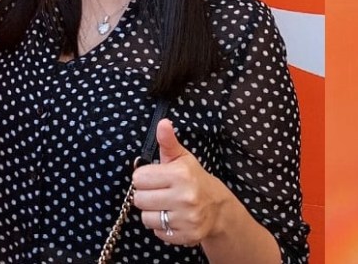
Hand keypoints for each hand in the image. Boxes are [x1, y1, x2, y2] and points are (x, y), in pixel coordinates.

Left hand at [133, 119, 227, 246]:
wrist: (218, 207)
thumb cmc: (194, 178)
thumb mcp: (182, 158)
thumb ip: (168, 142)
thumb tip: (162, 123)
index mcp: (181, 174)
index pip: (139, 178)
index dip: (144, 177)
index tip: (154, 177)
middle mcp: (184, 197)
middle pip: (139, 199)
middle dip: (146, 195)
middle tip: (159, 192)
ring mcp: (186, 218)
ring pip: (146, 218)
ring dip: (153, 212)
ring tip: (165, 205)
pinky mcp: (186, 236)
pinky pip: (157, 233)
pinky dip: (162, 227)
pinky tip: (173, 217)